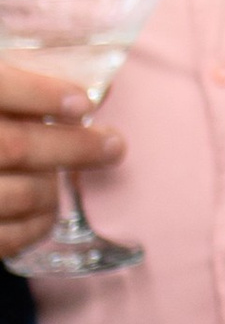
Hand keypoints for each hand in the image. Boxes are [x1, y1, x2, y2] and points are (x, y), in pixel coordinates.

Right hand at [0, 64, 120, 264]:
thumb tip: (91, 91)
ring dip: (50, 188)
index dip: (41, 93)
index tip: (83, 102)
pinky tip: (45, 214)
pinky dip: (31, 226)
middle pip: (14, 145)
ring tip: (62, 181)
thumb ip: (13, 85)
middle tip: (114, 146)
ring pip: (14, 192)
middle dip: (72, 147)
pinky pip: (2, 238)